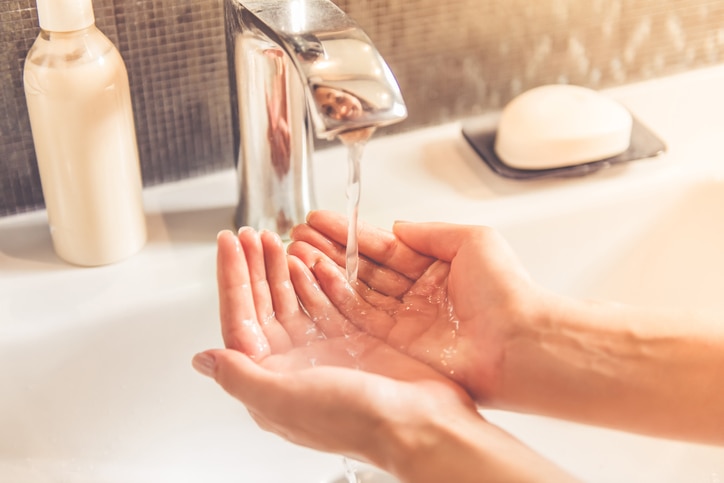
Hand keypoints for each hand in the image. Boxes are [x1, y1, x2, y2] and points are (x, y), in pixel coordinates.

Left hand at [193, 228, 478, 463]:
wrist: (420, 424)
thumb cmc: (358, 421)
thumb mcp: (286, 400)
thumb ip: (240, 378)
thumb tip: (203, 360)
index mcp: (270, 379)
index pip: (239, 319)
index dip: (232, 279)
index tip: (228, 244)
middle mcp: (293, 364)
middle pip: (263, 305)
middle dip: (254, 266)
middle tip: (250, 234)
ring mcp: (322, 350)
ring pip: (292, 299)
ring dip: (282, 268)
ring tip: (276, 238)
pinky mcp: (352, 338)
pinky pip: (325, 301)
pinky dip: (315, 279)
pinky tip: (308, 259)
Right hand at [289, 211, 547, 405]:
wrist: (519, 343)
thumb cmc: (508, 291)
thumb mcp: (473, 240)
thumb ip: (430, 232)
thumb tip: (398, 226)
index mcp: (433, 268)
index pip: (382, 246)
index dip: (350, 233)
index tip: (321, 220)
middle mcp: (415, 295)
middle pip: (363, 269)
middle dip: (329, 250)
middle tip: (297, 235)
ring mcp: (404, 321)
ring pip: (355, 292)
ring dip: (323, 272)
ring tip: (293, 252)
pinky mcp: (396, 345)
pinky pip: (358, 317)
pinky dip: (333, 299)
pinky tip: (310, 280)